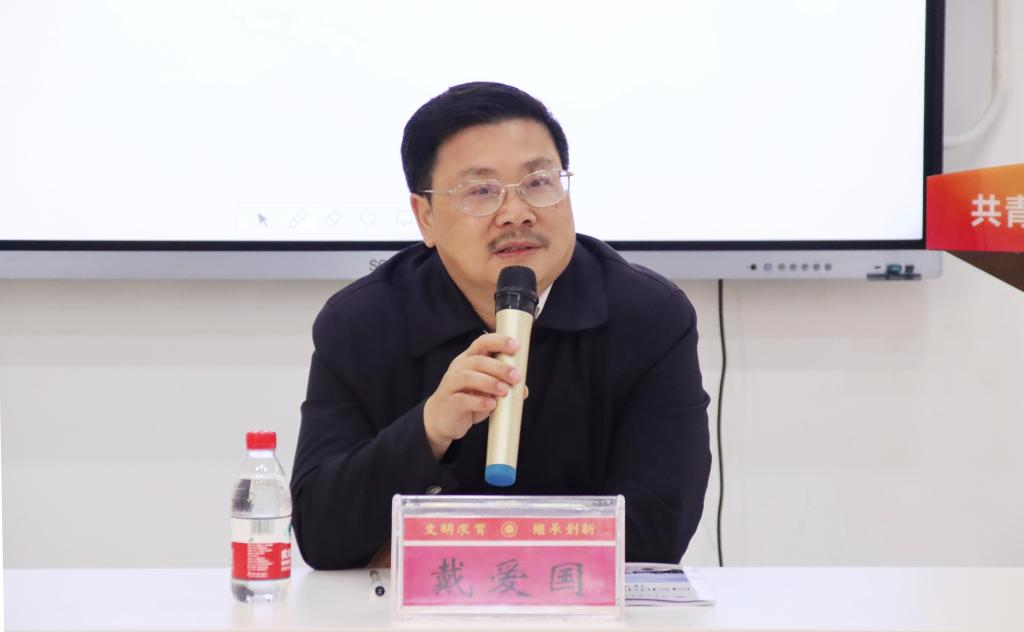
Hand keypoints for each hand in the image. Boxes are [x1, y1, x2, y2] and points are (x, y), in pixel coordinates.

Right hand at [423, 333, 524, 458]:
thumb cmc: (467, 399)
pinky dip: (479, 401)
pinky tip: (492, 405)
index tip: (515, 346)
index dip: (498, 342)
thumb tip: (523, 389)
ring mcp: (451, 385)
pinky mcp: (449, 403)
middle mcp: (458, 368)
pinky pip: (463, 399)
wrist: (442, 419)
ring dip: (489, 382)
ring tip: (504, 390)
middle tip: (516, 376)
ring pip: (468, 377)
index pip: (482, 343)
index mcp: (469, 359)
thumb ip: (503, 386)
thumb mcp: (486, 390)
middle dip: (499, 367)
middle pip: (477, 360)